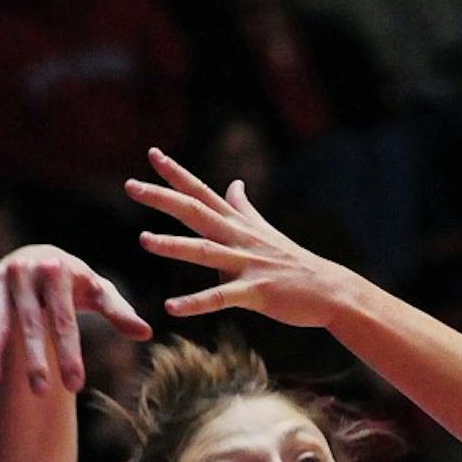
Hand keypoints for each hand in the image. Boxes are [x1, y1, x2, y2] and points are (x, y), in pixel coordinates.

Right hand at [0, 245, 150, 393]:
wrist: (42, 258)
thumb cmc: (77, 282)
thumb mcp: (99, 292)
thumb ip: (119, 312)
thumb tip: (147, 333)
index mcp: (56, 271)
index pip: (64, 320)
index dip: (70, 353)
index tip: (76, 386)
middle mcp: (23, 273)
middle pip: (29, 323)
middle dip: (35, 359)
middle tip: (43, 392)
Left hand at [126, 147, 349, 327]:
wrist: (330, 290)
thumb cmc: (296, 263)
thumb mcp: (266, 230)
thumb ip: (244, 209)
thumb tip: (234, 184)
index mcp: (239, 225)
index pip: (202, 193)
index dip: (176, 175)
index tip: (152, 154)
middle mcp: (240, 239)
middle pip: (196, 213)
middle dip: (163, 199)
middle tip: (131, 186)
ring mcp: (248, 265)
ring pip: (205, 252)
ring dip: (174, 247)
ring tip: (145, 241)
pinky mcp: (256, 292)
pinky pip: (220, 298)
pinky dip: (195, 303)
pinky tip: (171, 307)